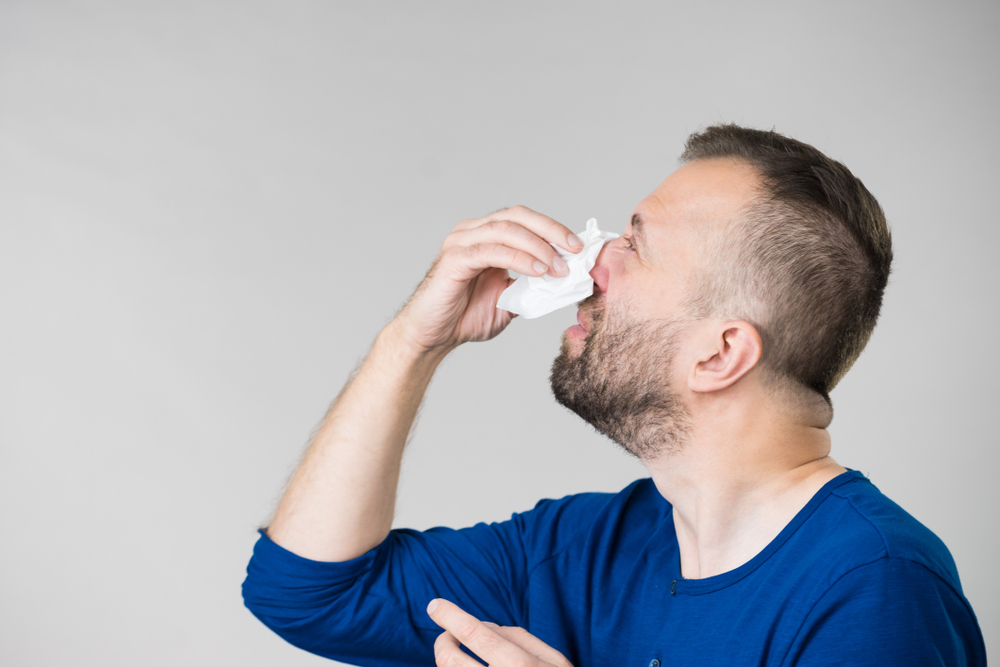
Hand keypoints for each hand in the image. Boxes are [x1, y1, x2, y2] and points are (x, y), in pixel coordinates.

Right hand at [394, 206, 582, 354]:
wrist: (432, 337)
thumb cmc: (463, 317)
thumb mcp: (508, 300)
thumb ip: (530, 286)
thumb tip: (563, 281)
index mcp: (485, 235)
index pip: (524, 219)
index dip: (553, 228)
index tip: (578, 247)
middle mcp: (471, 232)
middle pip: (517, 216)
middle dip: (551, 231)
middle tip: (575, 251)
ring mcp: (460, 242)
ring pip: (506, 230)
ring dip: (538, 247)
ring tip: (558, 268)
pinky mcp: (453, 259)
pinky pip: (491, 252)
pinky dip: (519, 260)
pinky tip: (537, 272)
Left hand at [427, 598, 573, 666]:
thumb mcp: (553, 661)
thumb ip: (519, 638)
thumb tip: (482, 625)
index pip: (475, 635)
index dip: (451, 616)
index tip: (434, 605)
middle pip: (449, 660)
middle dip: (441, 641)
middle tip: (446, 636)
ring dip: (447, 663)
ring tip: (458, 656)